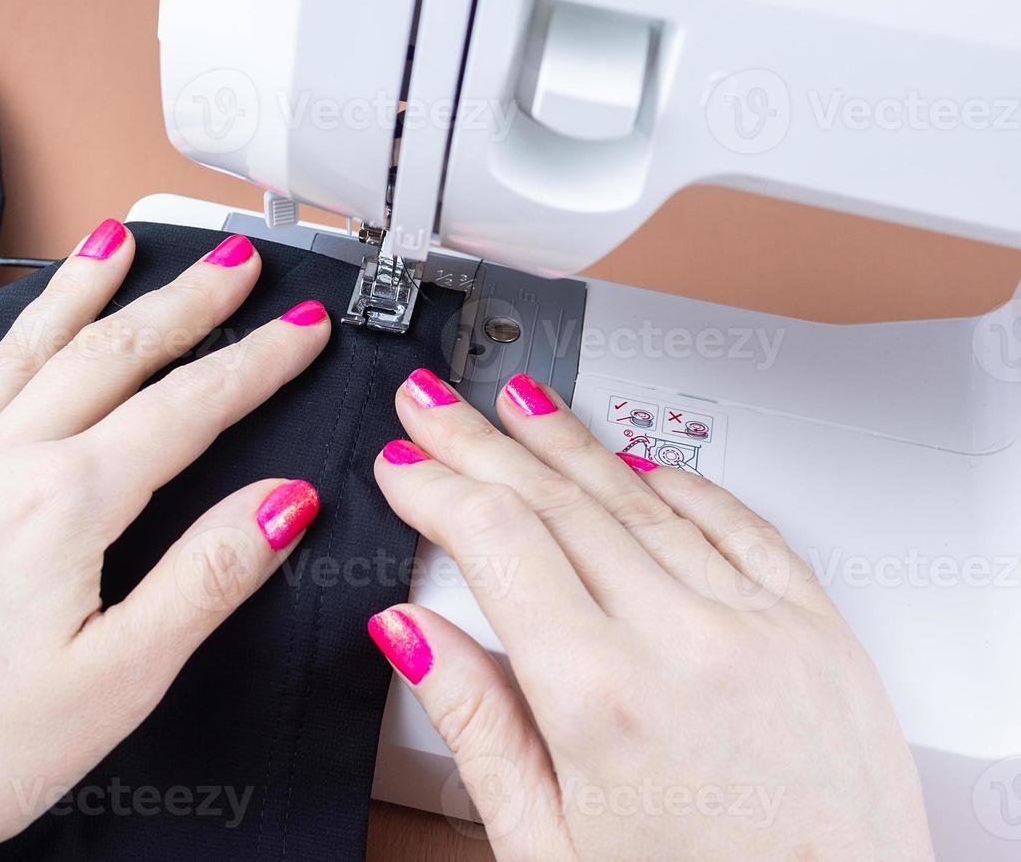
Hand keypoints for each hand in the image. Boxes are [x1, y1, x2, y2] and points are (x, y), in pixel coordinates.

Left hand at [0, 223, 331, 860]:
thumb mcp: (117, 682)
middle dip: (181, 303)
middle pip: (107, 357)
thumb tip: (284, 501)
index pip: (186, 409)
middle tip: (228, 261)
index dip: (256, 362)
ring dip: (75, 293)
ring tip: (113, 243)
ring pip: (16, 353)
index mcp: (63, 504)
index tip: (300, 328)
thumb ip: (206, 578)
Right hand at [367, 369, 932, 860]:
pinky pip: (738, 523)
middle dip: (479, 442)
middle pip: (558, 502)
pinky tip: (639, 459)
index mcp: (601, 700)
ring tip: (517, 404)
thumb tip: (409, 634)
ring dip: (567, 440)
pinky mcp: (818, 631)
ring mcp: (758, 627)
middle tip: (434, 404)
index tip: (403, 464)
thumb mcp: (547, 845)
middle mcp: (684, 644)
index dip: (436, 488)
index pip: (496, 541)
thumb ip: (474, 725)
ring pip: (642, 496)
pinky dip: (679, 480)